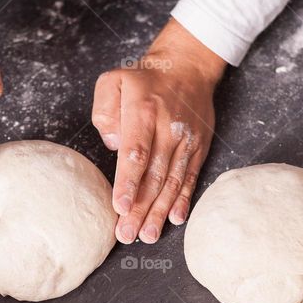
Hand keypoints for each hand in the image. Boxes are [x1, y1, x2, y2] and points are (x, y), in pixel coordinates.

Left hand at [92, 19, 225, 243]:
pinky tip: (176, 219)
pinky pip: (191, 177)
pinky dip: (184, 199)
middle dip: (141, 208)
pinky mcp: (198, 148)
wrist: (187, 67)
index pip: (136, 153)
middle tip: (128, 234)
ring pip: (173, 182)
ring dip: (160, 211)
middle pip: (154, 175)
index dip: (129, 182)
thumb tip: (114, 144)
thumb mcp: (113, 81)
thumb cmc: (143, 80)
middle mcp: (168, 128)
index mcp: (144, 111)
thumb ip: (105, 110)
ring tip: (149, 235)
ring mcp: (186, 141)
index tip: (121, 207)